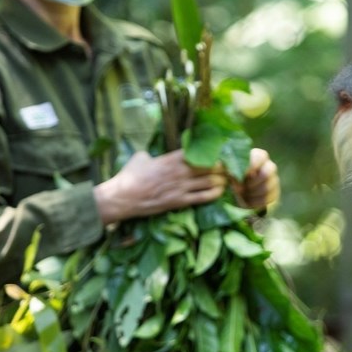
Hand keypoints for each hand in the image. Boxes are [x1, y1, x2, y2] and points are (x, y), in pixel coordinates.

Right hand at [94, 150, 226, 224]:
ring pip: (209, 182)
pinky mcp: (179, 201)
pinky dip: (214, 194)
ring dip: (221, 180)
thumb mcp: (141, 157)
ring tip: (227, 179)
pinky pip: (203, 198)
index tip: (220, 150)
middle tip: (228, 166)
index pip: (199, 151)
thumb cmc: (130, 175)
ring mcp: (180, 187)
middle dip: (221, 166)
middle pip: (210, 166)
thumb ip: (153, 154)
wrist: (123, 197)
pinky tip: (220, 192)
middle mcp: (179, 171)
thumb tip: (153, 155)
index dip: (212, 150)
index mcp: (171, 158)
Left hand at [232, 148, 279, 210]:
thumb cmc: (228, 178)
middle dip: (251, 183)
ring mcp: (273, 180)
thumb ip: (227, 168)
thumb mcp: (225, 171)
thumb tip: (230, 172)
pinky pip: (269, 198)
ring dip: (251, 193)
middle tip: (238, 188)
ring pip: (268, 187)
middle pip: (268, 172)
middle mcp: (268, 166)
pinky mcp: (274, 193)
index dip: (251, 166)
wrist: (234, 194)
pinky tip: (247, 200)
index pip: (261, 156)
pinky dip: (255, 202)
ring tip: (241, 194)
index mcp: (257, 156)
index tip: (239, 175)